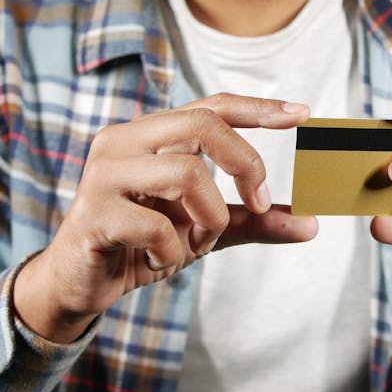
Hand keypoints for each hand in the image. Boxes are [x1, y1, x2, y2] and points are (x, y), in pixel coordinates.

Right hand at [14, 93, 317, 342]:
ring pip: (188, 174)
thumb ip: (254, 222)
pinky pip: (158, 226)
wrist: (80, 285)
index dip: (257, 108)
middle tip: (262, 203)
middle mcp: (124, 141)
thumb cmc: (141, 244)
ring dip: (209, 219)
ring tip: (194, 244)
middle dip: (247, 165)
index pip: (211, 106)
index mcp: (150, 135)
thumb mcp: (206, 230)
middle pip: (203, 125)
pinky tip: (157, 261)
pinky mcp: (93, 212)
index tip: (302, 113)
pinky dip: (172, 252)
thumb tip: (311, 224)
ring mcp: (105, 173)